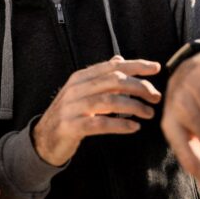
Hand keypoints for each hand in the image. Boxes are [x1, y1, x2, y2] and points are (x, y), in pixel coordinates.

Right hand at [33, 56, 161, 165]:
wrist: (43, 139)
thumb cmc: (69, 114)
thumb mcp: (82, 91)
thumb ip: (100, 76)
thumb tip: (119, 59)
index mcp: (80, 77)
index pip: (112, 66)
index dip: (136, 66)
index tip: (156, 68)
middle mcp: (76, 89)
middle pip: (114, 81)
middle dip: (139, 87)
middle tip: (156, 96)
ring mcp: (72, 108)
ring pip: (110, 101)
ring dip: (134, 107)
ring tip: (149, 113)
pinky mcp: (72, 127)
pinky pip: (101, 124)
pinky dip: (120, 124)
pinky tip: (134, 127)